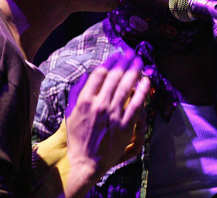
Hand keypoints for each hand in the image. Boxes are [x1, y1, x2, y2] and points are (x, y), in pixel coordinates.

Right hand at [63, 49, 149, 197]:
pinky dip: (142, 90)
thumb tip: (86, 76)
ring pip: (127, 87)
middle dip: (124, 62)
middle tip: (131, 54)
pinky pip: (137, 104)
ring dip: (134, 71)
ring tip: (139, 62)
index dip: (110, 62)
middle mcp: (100, 104)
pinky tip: (146, 81)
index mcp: (85, 100)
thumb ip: (76, 93)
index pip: (100, 74)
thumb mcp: (70, 113)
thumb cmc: (77, 138)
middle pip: (115, 77)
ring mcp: (113, 115)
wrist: (86, 162)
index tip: (116, 56)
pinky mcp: (125, 125)